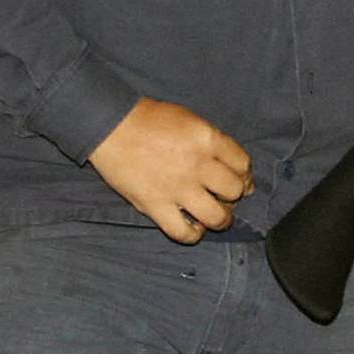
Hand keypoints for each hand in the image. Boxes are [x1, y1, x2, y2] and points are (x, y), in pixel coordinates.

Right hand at [88, 97, 253, 241]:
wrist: (110, 126)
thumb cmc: (149, 119)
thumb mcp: (189, 119)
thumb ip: (213, 142)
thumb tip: (233, 167)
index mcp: (207, 139)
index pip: (243, 164)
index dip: (244, 174)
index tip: (239, 178)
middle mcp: (197, 165)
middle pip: (234, 191)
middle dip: (234, 195)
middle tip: (225, 196)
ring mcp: (177, 189)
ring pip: (217, 217)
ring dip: (221, 219)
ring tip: (216, 216)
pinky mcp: (156, 206)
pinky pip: (184, 232)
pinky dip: (193, 234)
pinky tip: (193, 227)